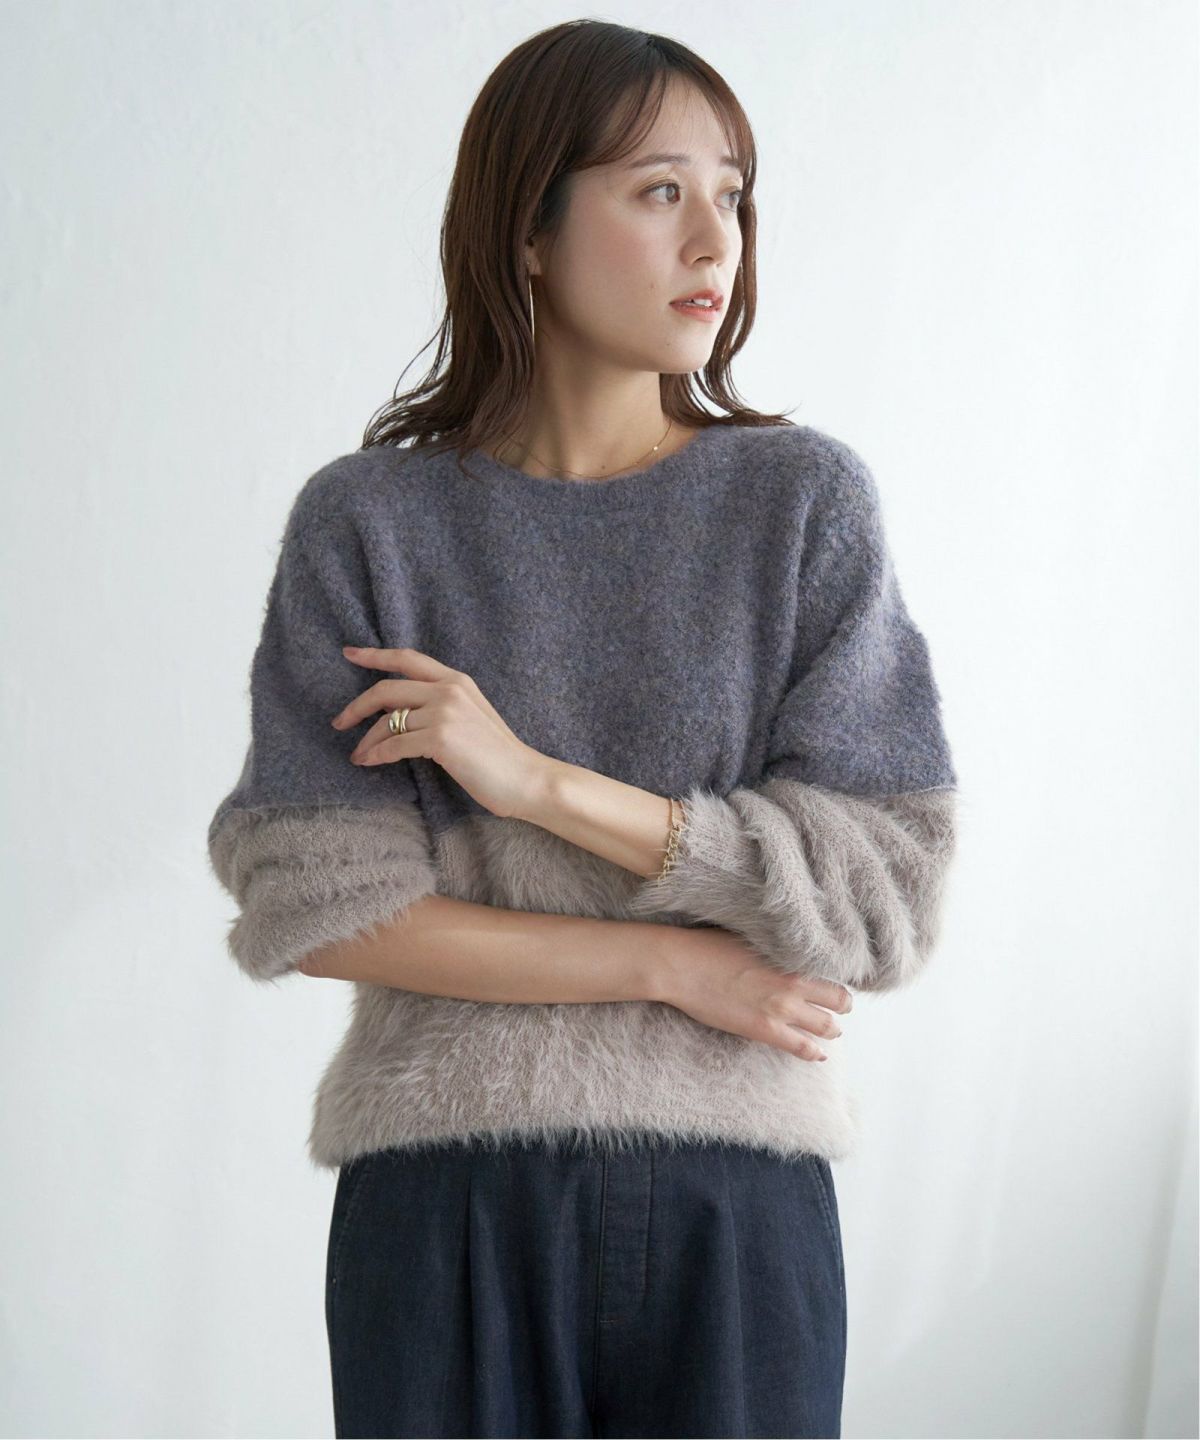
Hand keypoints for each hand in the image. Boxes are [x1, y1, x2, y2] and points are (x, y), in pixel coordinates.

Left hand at [332, 646, 546, 818]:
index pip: (408, 659)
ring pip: (387, 721)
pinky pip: (394, 744)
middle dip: (356, 706)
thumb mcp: (471, 716)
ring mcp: (444, 713)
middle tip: (340, 722)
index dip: (375, 655)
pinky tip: (369, 763)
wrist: (525, 778)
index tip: (349, 653)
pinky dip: (376, 755)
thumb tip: (398, 711)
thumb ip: (441, 705)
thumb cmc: (498, 755)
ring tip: (358, 755)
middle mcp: (449, 690)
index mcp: (457, 680)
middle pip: (387, 689)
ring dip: (366, 741)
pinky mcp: (440, 739)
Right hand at [652, 924, 852, 1060]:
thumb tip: (785, 947)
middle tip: (841, 1010)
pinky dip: (814, 1053)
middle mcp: (793, 982)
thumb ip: (776, 947)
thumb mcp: (752, 937)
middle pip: (838, 1000)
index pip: (831, 971)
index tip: (835, 985)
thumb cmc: (709, 945)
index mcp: (791, 956)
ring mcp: (781, 1008)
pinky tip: (818, 1054)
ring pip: (826, 1026)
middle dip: (842, 1007)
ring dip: (832, 1030)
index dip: (836, 979)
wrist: (682, 965)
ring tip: (832, 1031)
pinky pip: (801, 1047)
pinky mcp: (764, 1029)